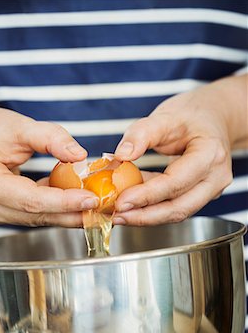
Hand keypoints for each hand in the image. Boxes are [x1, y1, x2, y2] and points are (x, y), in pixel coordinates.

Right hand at [0, 106, 98, 226]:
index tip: (92, 199)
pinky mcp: (0, 212)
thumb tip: (81, 156)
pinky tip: (76, 203)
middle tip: (103, 211)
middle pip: (37, 215)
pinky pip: (32, 214)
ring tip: (96, 209)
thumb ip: (50, 137)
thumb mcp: (18, 125)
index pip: (32, 200)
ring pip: (36, 218)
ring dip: (66, 214)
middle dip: (72, 214)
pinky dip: (54, 209)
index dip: (64, 202)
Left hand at [113, 74, 247, 225]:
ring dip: (146, 216)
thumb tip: (120, 156)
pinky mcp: (200, 195)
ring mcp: (211, 190)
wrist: (213, 117)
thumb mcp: (165, 116)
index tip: (121, 202)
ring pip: (177, 212)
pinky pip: (175, 206)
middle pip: (179, 208)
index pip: (175, 183)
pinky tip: (131, 206)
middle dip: (145, 216)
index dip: (146, 196)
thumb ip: (141, 134)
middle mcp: (216, 178)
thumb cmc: (192, 115)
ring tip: (119, 214)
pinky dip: (152, 208)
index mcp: (210, 155)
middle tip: (116, 216)